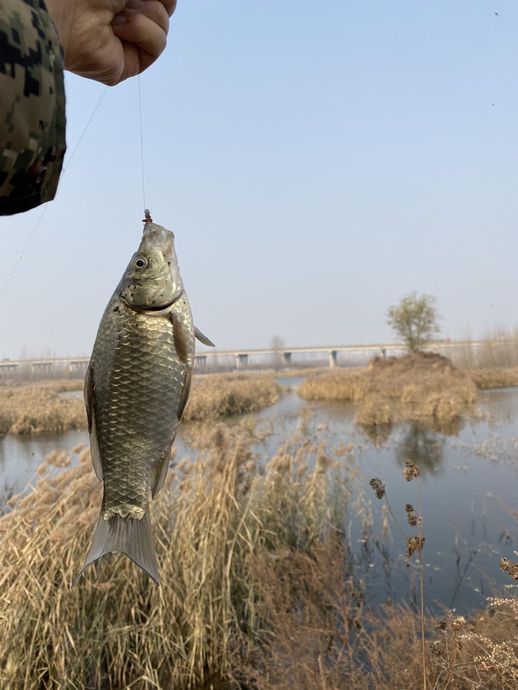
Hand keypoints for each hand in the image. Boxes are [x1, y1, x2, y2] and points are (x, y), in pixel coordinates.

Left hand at [45, 0, 176, 85]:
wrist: (67, 8)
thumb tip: (170, 1)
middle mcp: (123, 16)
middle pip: (164, 7)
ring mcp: (127, 41)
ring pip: (163, 25)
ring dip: (147, 12)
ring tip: (118, 12)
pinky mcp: (130, 64)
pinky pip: (157, 45)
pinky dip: (143, 32)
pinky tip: (118, 27)